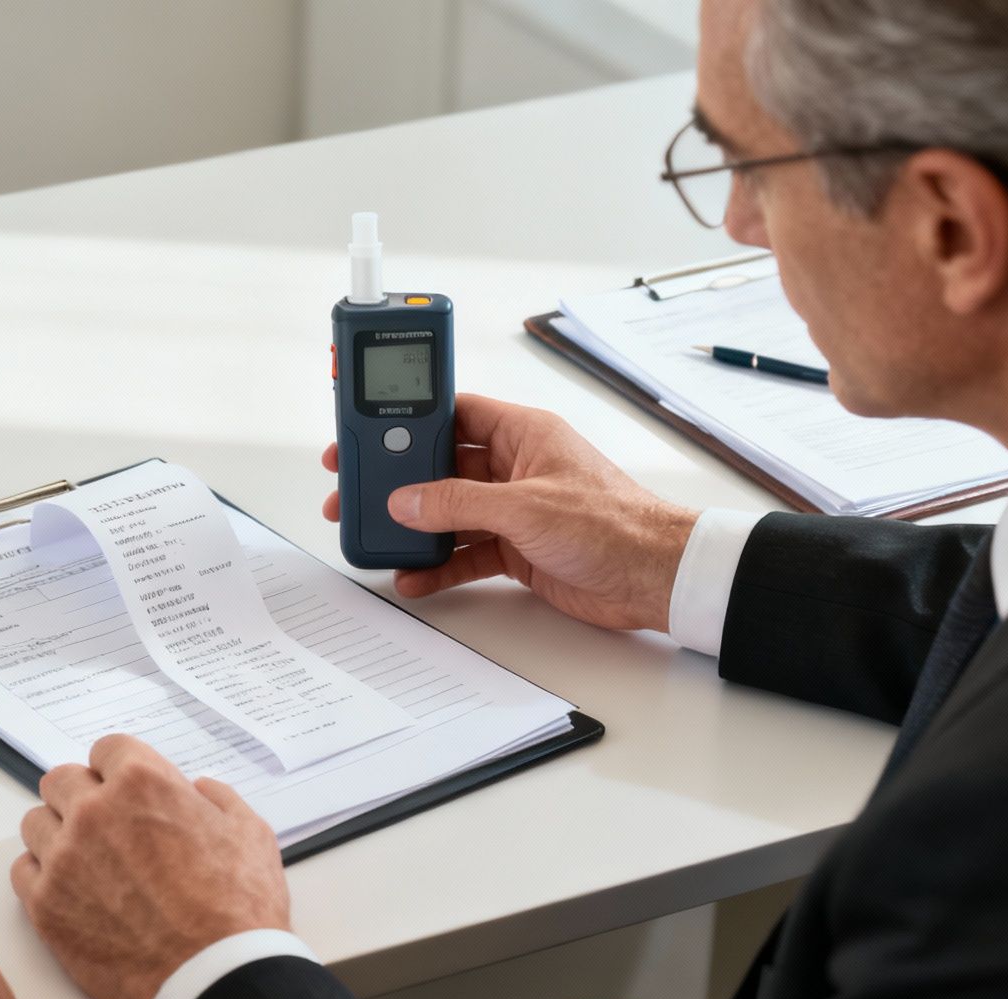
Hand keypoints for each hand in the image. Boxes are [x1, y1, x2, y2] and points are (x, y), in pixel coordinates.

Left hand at [10, 734, 289, 998]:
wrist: (215, 976)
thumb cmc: (238, 908)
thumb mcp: (250, 832)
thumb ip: (217, 799)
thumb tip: (198, 791)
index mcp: (142, 783)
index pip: (106, 749)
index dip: (119, 770)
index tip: (124, 788)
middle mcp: (93, 812)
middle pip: (61, 780)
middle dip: (83, 795)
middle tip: (105, 824)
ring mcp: (64, 859)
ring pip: (36, 823)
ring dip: (58, 834)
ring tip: (87, 861)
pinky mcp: (45, 906)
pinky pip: (23, 872)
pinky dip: (43, 876)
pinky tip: (72, 890)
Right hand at [321, 393, 700, 631]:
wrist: (653, 577)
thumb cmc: (613, 523)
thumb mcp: (523, 506)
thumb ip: (458, 502)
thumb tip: (407, 499)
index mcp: (522, 433)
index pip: (453, 412)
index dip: (409, 417)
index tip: (368, 422)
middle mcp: (514, 466)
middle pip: (440, 465)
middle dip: (398, 479)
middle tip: (353, 484)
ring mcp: (514, 509)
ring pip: (449, 512)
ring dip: (414, 526)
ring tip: (373, 534)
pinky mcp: (517, 548)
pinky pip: (465, 553)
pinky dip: (439, 566)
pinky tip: (412, 575)